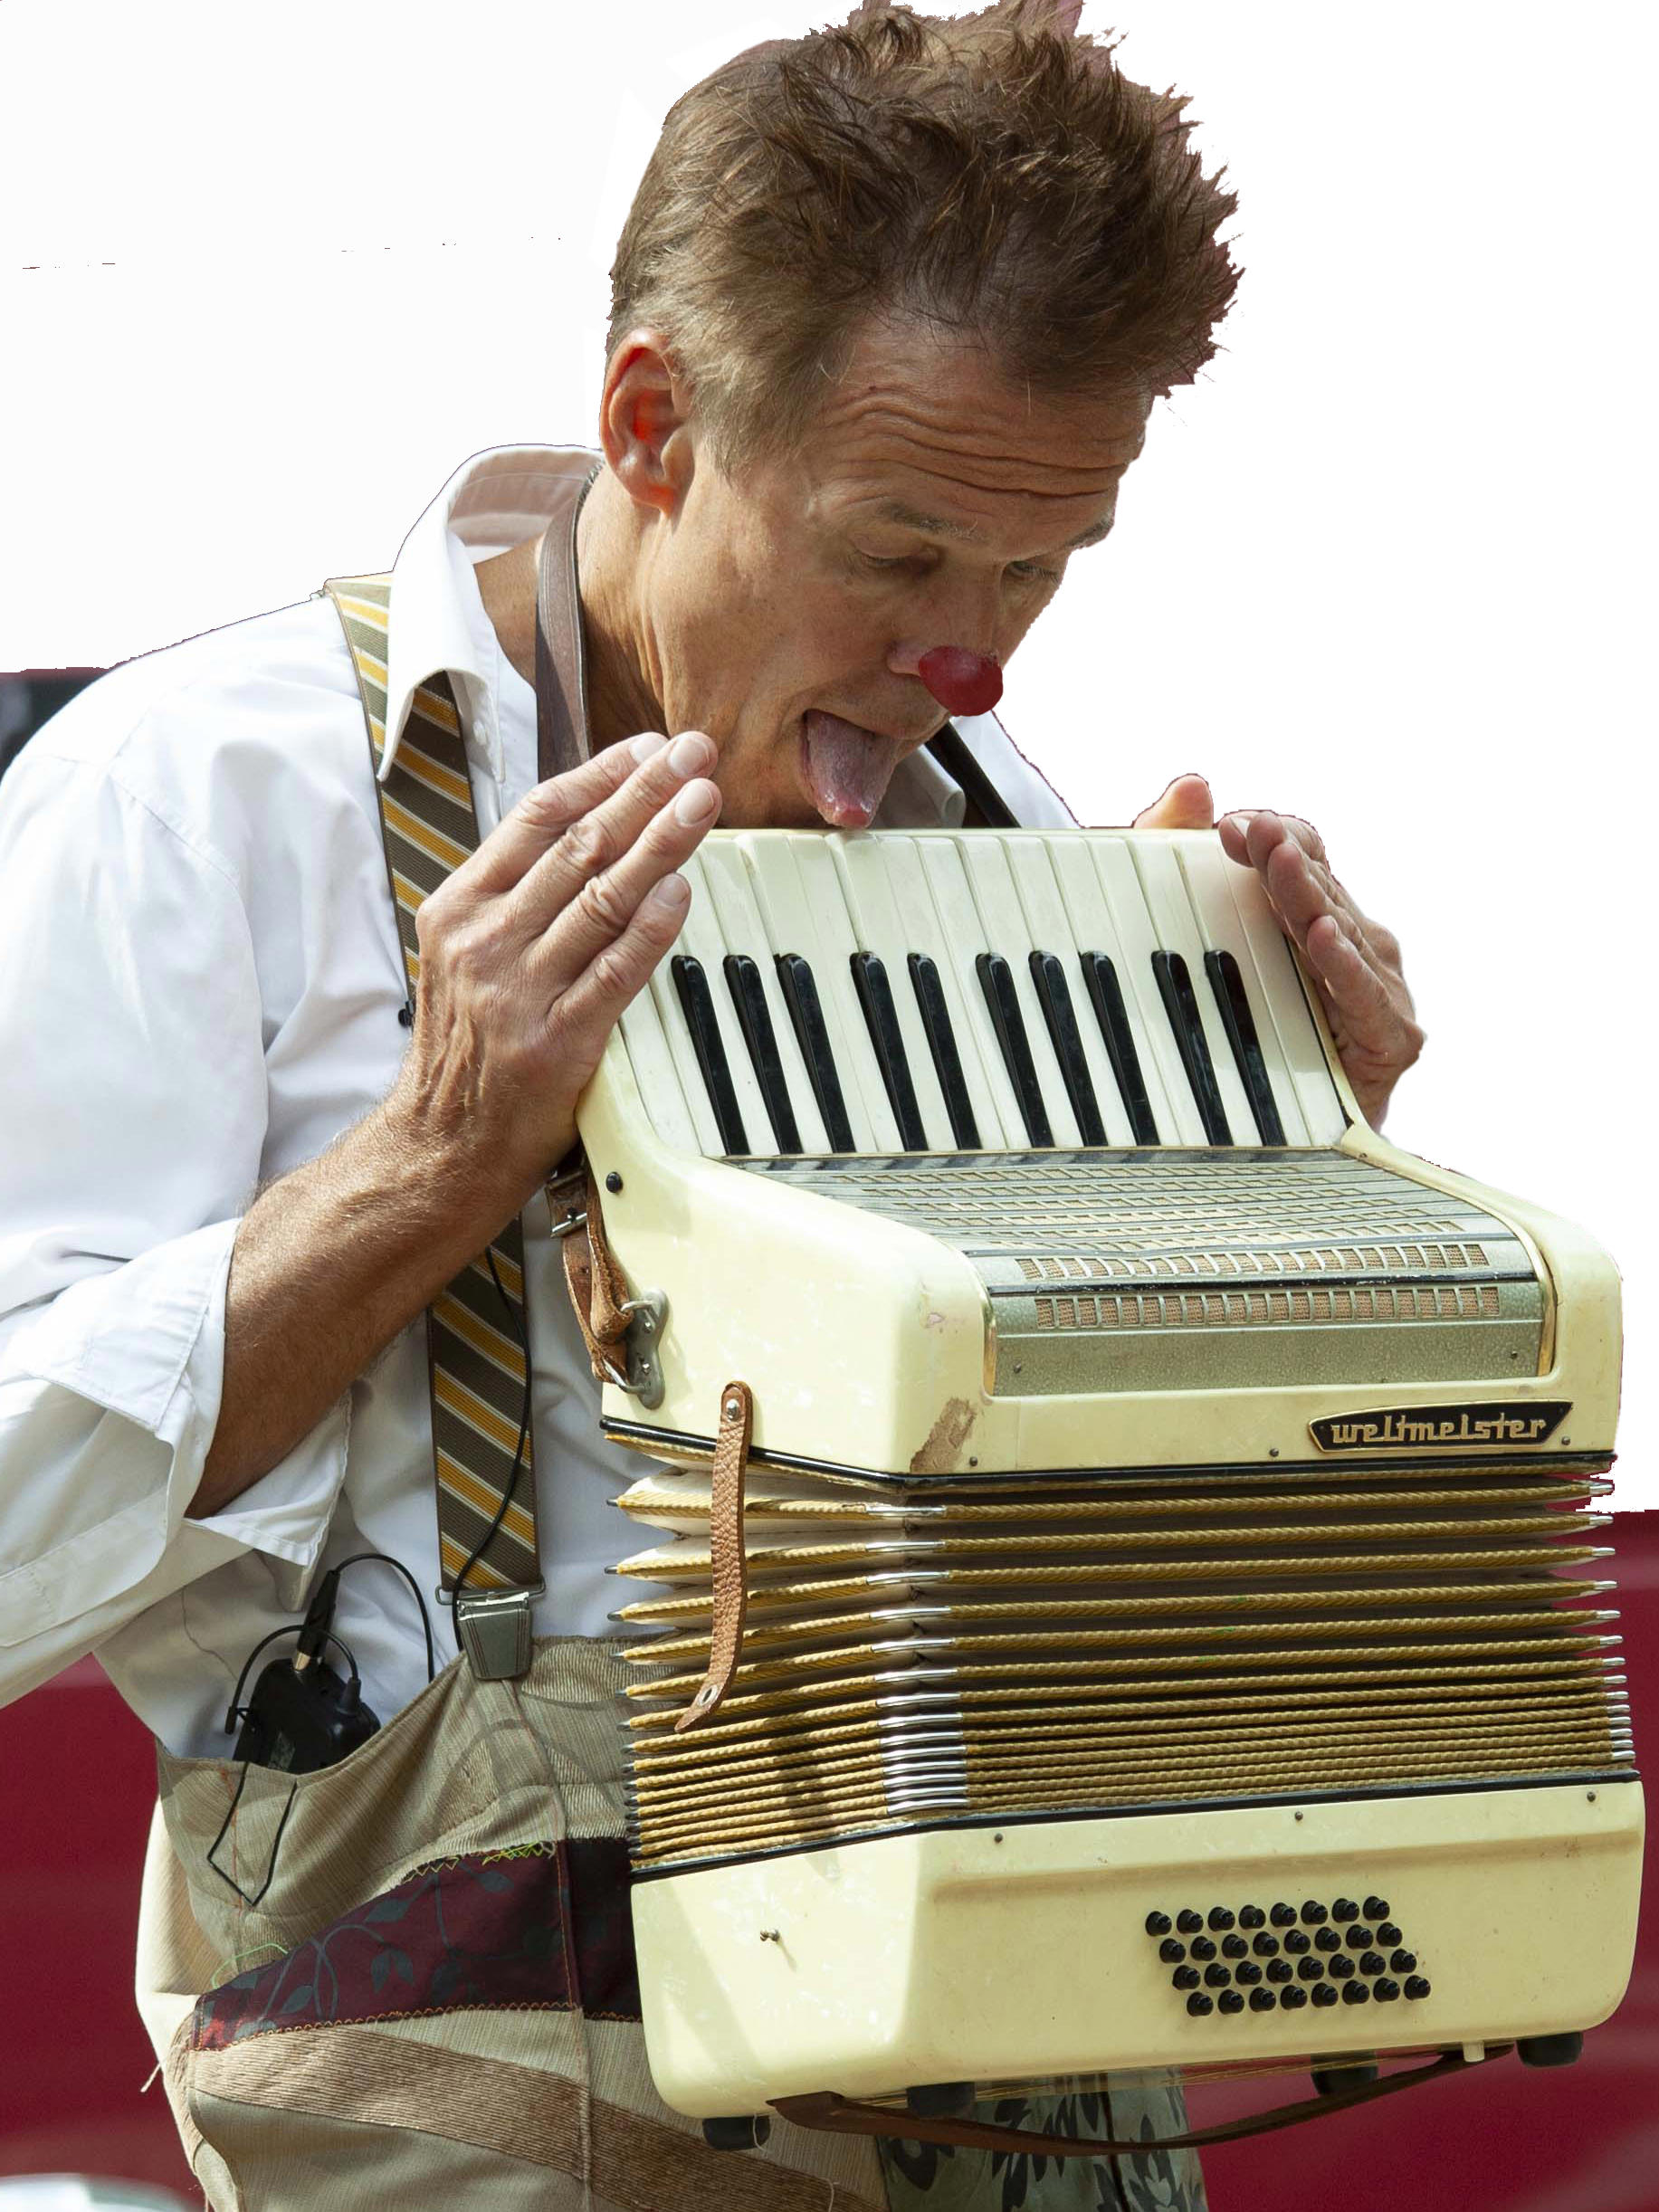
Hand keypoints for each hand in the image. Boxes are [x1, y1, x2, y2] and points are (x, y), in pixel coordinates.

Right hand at [391, 730, 720, 1201]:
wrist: (442, 1144)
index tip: (647, 748)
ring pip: (602, 897)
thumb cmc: (466, 1048)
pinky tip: (681, 889)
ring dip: (660, 841)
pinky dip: (652, 926)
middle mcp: (486, 941)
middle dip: (643, 791)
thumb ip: (515, 895)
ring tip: (703, 800)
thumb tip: (586, 827)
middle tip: (693, 752)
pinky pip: (615, 971)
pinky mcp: (557, 1040)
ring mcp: (519, 990)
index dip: (598, 775)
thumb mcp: (463, 954)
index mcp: (460, 908)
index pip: (536, 818)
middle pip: (578, 846)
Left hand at [1133, 776, 1424, 1128]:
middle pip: (1321, 889)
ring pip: (1339, 931)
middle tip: (1246, 829)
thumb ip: (1190, 863)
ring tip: (1280, 862)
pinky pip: (1362, 995)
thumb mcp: (1207, 938)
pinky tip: (1323, 936)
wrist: (1290, 1138)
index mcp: (1325, 916)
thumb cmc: (1256, 1038)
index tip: (1224, 826)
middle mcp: (1359, 945)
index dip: (1270, 837)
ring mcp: (1381, 988)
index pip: (1308, 858)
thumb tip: (1192, 785)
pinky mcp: (1391, 1037)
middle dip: (1280, 856)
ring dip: (1308, 895)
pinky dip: (1342, 965)